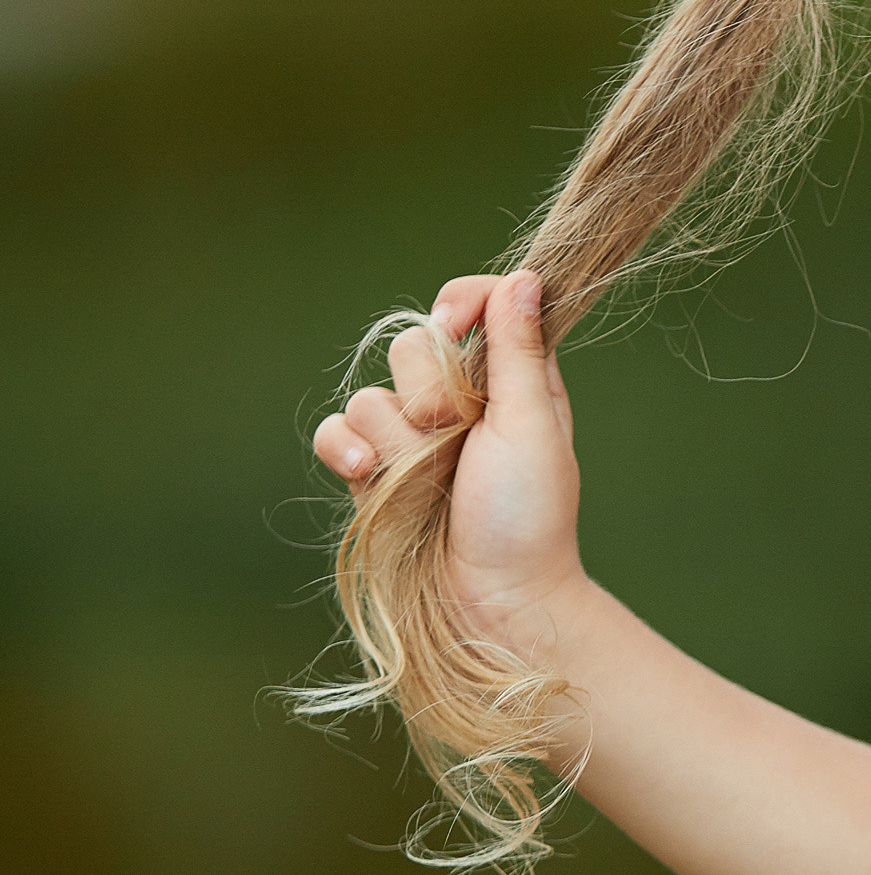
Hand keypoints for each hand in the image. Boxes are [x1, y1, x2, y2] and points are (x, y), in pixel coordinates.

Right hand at [312, 270, 589, 659]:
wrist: (492, 599)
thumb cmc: (528, 515)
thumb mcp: (532, 423)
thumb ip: (519, 350)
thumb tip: (525, 275)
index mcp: (510, 377)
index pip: (473, 302)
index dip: (460, 301)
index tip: (455, 321)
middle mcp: (459, 399)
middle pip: (411, 345)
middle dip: (432, 393)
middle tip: (460, 440)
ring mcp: (410, 436)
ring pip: (371, 394)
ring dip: (399, 441)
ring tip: (432, 481)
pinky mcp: (372, 471)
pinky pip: (335, 432)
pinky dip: (346, 451)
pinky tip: (367, 476)